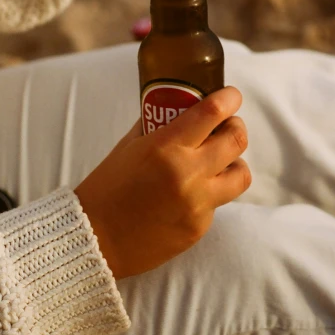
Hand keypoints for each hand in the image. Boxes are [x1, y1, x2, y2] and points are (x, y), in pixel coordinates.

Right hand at [74, 87, 249, 279]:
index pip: (213, 112)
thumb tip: (179, 107)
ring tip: (220, 162)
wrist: (94, 238)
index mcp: (166, 146)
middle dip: (236, 127)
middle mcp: (188, 173)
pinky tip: (190, 194)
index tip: (231, 95)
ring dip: (234, 162)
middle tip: (228, 125)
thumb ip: (158, 125)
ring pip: (240, 174)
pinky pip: (218, 202)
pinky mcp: (198, 228)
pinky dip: (210, 193)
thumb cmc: (108, 187)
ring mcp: (197, 203)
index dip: (230, 98)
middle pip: (237, 140)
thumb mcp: (130, 145)